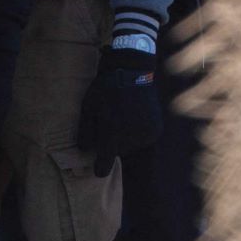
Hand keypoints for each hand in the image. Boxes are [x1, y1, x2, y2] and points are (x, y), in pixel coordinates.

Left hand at [77, 44, 163, 175]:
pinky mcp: (156, 130)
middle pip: (118, 152)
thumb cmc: (105, 89)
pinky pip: (143, 140)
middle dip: (113, 142)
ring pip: (132, 147)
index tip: (97, 169)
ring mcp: (145, 134)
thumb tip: (84, 151)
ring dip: (126, 138)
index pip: (104, 165)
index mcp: (111, 135)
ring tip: (123, 116)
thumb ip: (85, 132)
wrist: (132, 71)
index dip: (99, 168)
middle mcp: (130, 138)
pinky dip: (138, 133)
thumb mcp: (87, 108)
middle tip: (111, 122)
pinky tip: (134, 116)